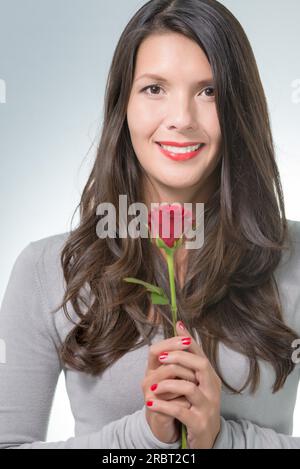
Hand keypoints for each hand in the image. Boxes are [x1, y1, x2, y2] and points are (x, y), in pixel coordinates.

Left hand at [146, 321, 221, 448]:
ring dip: (168, 384)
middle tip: (161, 358)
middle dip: (179, 358)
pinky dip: (163, 406)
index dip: (189, 340)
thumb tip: (180, 329)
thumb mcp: (196, 384)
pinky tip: (150, 403)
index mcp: (210, 378)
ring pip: (189, 388)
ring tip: (152, 387)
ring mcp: (207, 407)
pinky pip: (180, 411)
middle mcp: (212, 390)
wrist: (207, 441)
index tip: (177, 326)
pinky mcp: (199, 423)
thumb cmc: (197, 407)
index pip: (201, 353)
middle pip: (201, 365)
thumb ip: (188, 362)